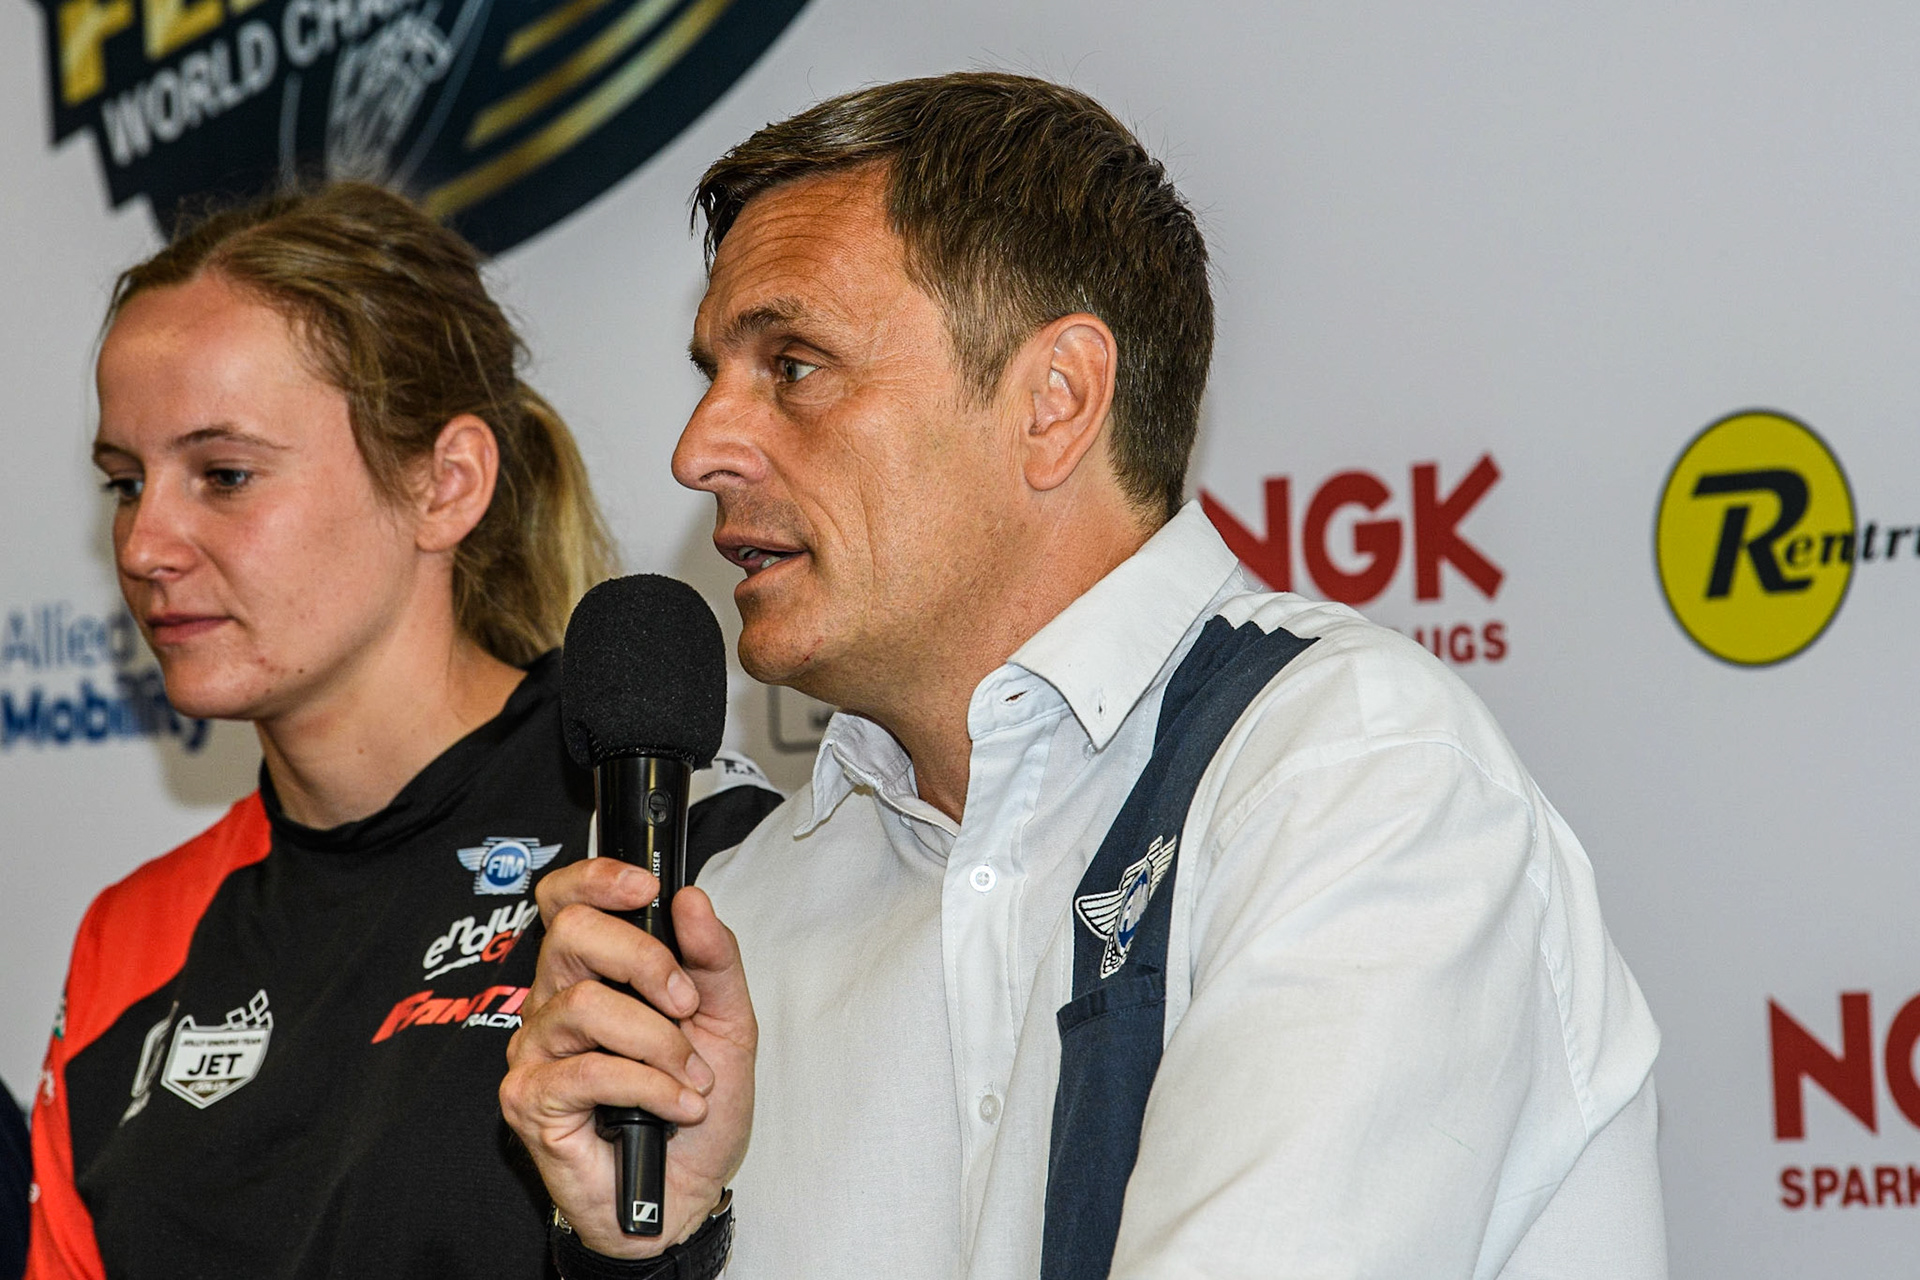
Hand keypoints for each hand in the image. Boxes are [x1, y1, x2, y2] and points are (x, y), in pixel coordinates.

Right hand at [501, 859, 755, 1257]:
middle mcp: (555, 1003)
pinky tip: (676, 1104)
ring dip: (657, 1041)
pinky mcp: (528, 1098)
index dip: (596, 879)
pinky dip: (648, 1085)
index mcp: (595, 974)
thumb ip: (713, 959)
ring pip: (586, 1005)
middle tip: (685, 1002)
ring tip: (691, 1077)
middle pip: (572, 935)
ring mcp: (535, 1050)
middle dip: (643, 959)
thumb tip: (690, 900)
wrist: (686, 1191)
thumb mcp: (727, 1022)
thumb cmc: (696, 1107)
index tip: (646, 887)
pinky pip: (588, 1070)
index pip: (566, 901)